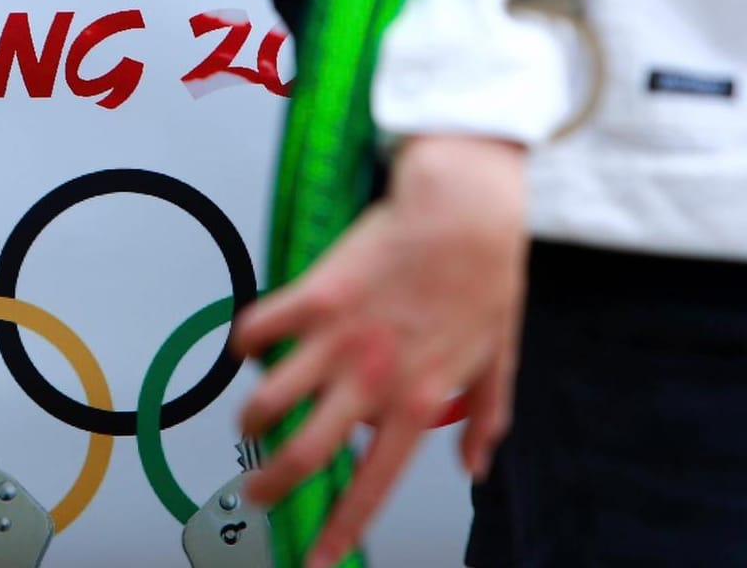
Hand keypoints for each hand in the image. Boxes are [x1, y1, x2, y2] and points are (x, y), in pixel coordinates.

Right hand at [231, 135, 527, 567]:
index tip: (318, 561)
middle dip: (272, 486)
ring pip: (270, 400)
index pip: (371, 485)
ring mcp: (337, 340)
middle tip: (260, 493)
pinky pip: (260, 329)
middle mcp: (371, 381)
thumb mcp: (500, 360)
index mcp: (417, 402)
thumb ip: (486, 419)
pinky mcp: (312, 297)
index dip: (339, 531)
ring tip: (251, 422)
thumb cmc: (485, 278)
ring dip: (252, 420)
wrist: (462, 213)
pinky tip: (249, 346)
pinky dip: (246, 343)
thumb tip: (474, 466)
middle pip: (303, 454)